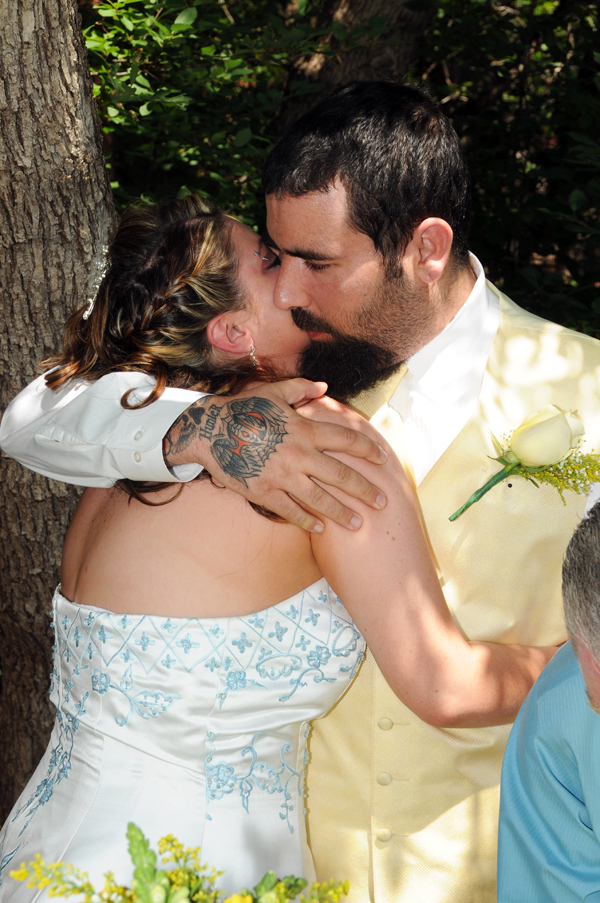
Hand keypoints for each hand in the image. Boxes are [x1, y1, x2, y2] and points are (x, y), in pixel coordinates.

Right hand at [163, 379, 387, 531]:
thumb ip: (301, 388)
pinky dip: (307, 520)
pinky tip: (320, 528)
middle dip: (365, 490)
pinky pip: (291, 510)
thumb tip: (323, 387)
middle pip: (341, 475)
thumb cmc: (243, 408)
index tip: (383, 458)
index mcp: (304, 429)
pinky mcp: (264, 492)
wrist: (209, 430)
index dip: (368, 449)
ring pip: (320, 499)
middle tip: (382, 501)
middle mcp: (298, 455)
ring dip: (342, 513)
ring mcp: (282, 476)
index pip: (346, 440)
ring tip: (358, 524)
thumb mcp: (273, 392)